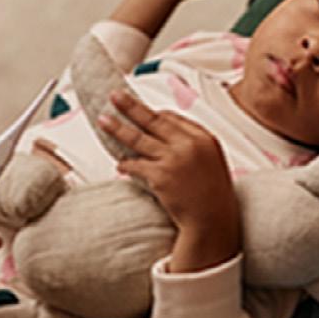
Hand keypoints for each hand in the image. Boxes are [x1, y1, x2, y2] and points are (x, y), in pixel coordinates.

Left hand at [98, 92, 240, 271]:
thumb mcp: (212, 163)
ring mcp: (174, 159)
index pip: (174, 117)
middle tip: (115, 96)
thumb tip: (167, 139)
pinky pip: (136, 165)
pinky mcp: (161, 176)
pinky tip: (119, 165)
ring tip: (104, 121)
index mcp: (204, 138)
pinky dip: (126, 165)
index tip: (143, 110)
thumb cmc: (213, 197)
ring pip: (139, 139)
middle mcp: (189, 145)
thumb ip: (193, 147)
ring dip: (118, 129)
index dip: (156, 114)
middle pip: (154, 120)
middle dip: (131, 106)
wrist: (214, 221)